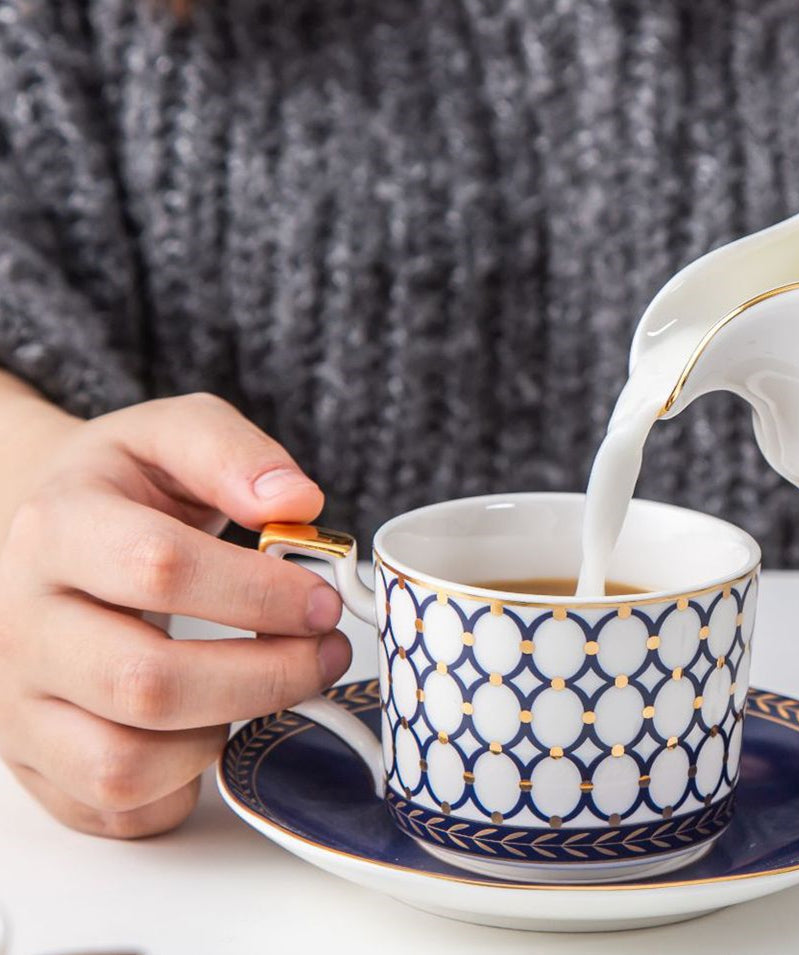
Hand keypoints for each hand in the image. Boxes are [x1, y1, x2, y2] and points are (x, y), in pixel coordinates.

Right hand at [0, 392, 348, 837]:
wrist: (39, 533)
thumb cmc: (123, 488)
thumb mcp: (172, 434)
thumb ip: (235, 454)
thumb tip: (298, 502)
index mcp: (57, 529)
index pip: (159, 568)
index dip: (260, 592)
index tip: (324, 598)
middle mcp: (21, 623)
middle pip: (147, 684)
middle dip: (266, 677)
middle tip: (324, 654)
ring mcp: (17, 701)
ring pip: (121, 765)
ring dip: (222, 737)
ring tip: (263, 689)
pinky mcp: (30, 757)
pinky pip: (109, 807)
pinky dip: (178, 787)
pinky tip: (213, 729)